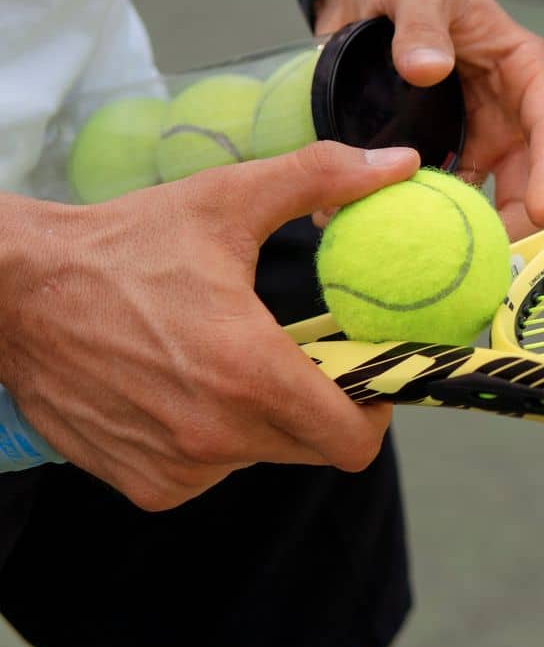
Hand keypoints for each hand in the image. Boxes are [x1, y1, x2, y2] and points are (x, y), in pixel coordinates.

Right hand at [0, 143, 419, 510]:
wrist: (13, 291)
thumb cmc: (125, 244)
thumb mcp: (229, 199)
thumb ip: (324, 179)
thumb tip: (401, 164)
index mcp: (250, 375)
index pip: (354, 439)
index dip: (374, 408)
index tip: (364, 370)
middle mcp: (216, 436)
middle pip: (313, 447)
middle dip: (323, 406)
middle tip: (304, 357)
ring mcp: (177, 467)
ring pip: (261, 456)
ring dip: (261, 419)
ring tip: (225, 360)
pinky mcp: (142, 483)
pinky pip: (208, 471)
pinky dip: (210, 438)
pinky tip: (180, 385)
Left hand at [316, 0, 543, 238]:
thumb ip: (419, 23)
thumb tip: (427, 68)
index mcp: (525, 68)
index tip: (541, 210)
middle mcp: (510, 108)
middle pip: (528, 172)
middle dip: (514, 216)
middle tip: (488, 255)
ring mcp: (479, 133)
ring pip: (488, 192)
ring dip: (468, 224)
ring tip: (442, 257)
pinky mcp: (445, 150)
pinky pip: (444, 190)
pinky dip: (425, 214)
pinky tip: (393, 232)